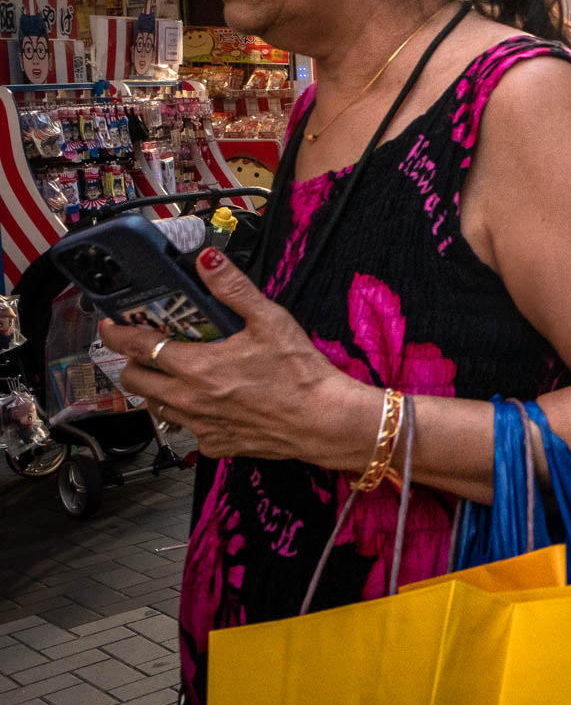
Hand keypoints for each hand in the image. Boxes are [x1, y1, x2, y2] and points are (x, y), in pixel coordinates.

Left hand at [98, 248, 364, 460]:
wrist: (324, 421)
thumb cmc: (300, 372)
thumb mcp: (270, 321)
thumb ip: (233, 289)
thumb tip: (207, 260)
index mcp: (196, 366)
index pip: (138, 348)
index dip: (118, 334)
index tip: (112, 326)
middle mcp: (188, 398)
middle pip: (134, 382)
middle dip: (131, 364)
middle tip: (145, 350)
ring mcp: (200, 425)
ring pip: (156, 407)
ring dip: (157, 389)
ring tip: (175, 375)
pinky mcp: (216, 444)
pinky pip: (188, 429)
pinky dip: (189, 415)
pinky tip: (210, 403)